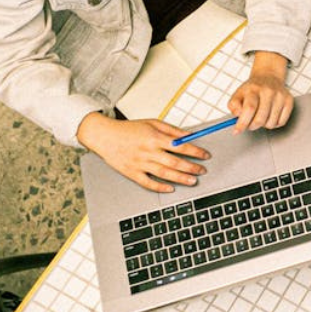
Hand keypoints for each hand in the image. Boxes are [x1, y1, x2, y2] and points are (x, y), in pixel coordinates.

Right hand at [76, 112, 208, 192]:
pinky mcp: (132, 173)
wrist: (104, 136)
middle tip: (202, 170)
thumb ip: (172, 130)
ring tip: (192, 181)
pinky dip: (160, 187)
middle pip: (175, 162)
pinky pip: (148, 183)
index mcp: (154, 138)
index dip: (195, 151)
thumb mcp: (152, 123)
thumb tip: (189, 136)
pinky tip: (170, 188)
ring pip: (164, 173)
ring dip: (180, 178)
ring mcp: (140, 163)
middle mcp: (148, 151)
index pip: (180, 146)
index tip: (205, 155)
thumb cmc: (129, 129)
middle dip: (191, 167)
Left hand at [229, 51, 293, 131]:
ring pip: (270, 123)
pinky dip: (274, 123)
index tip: (237, 130)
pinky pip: (281, 122)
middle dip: (252, 126)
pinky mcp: (289, 101)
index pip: (249, 109)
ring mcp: (280, 96)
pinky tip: (270, 115)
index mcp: (253, 89)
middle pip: (260, 119)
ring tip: (261, 115)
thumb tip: (238, 118)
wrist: (268, 77)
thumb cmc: (252, 89)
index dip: (242, 123)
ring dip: (263, 124)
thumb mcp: (238, 94)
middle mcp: (268, 91)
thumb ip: (233, 106)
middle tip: (249, 123)